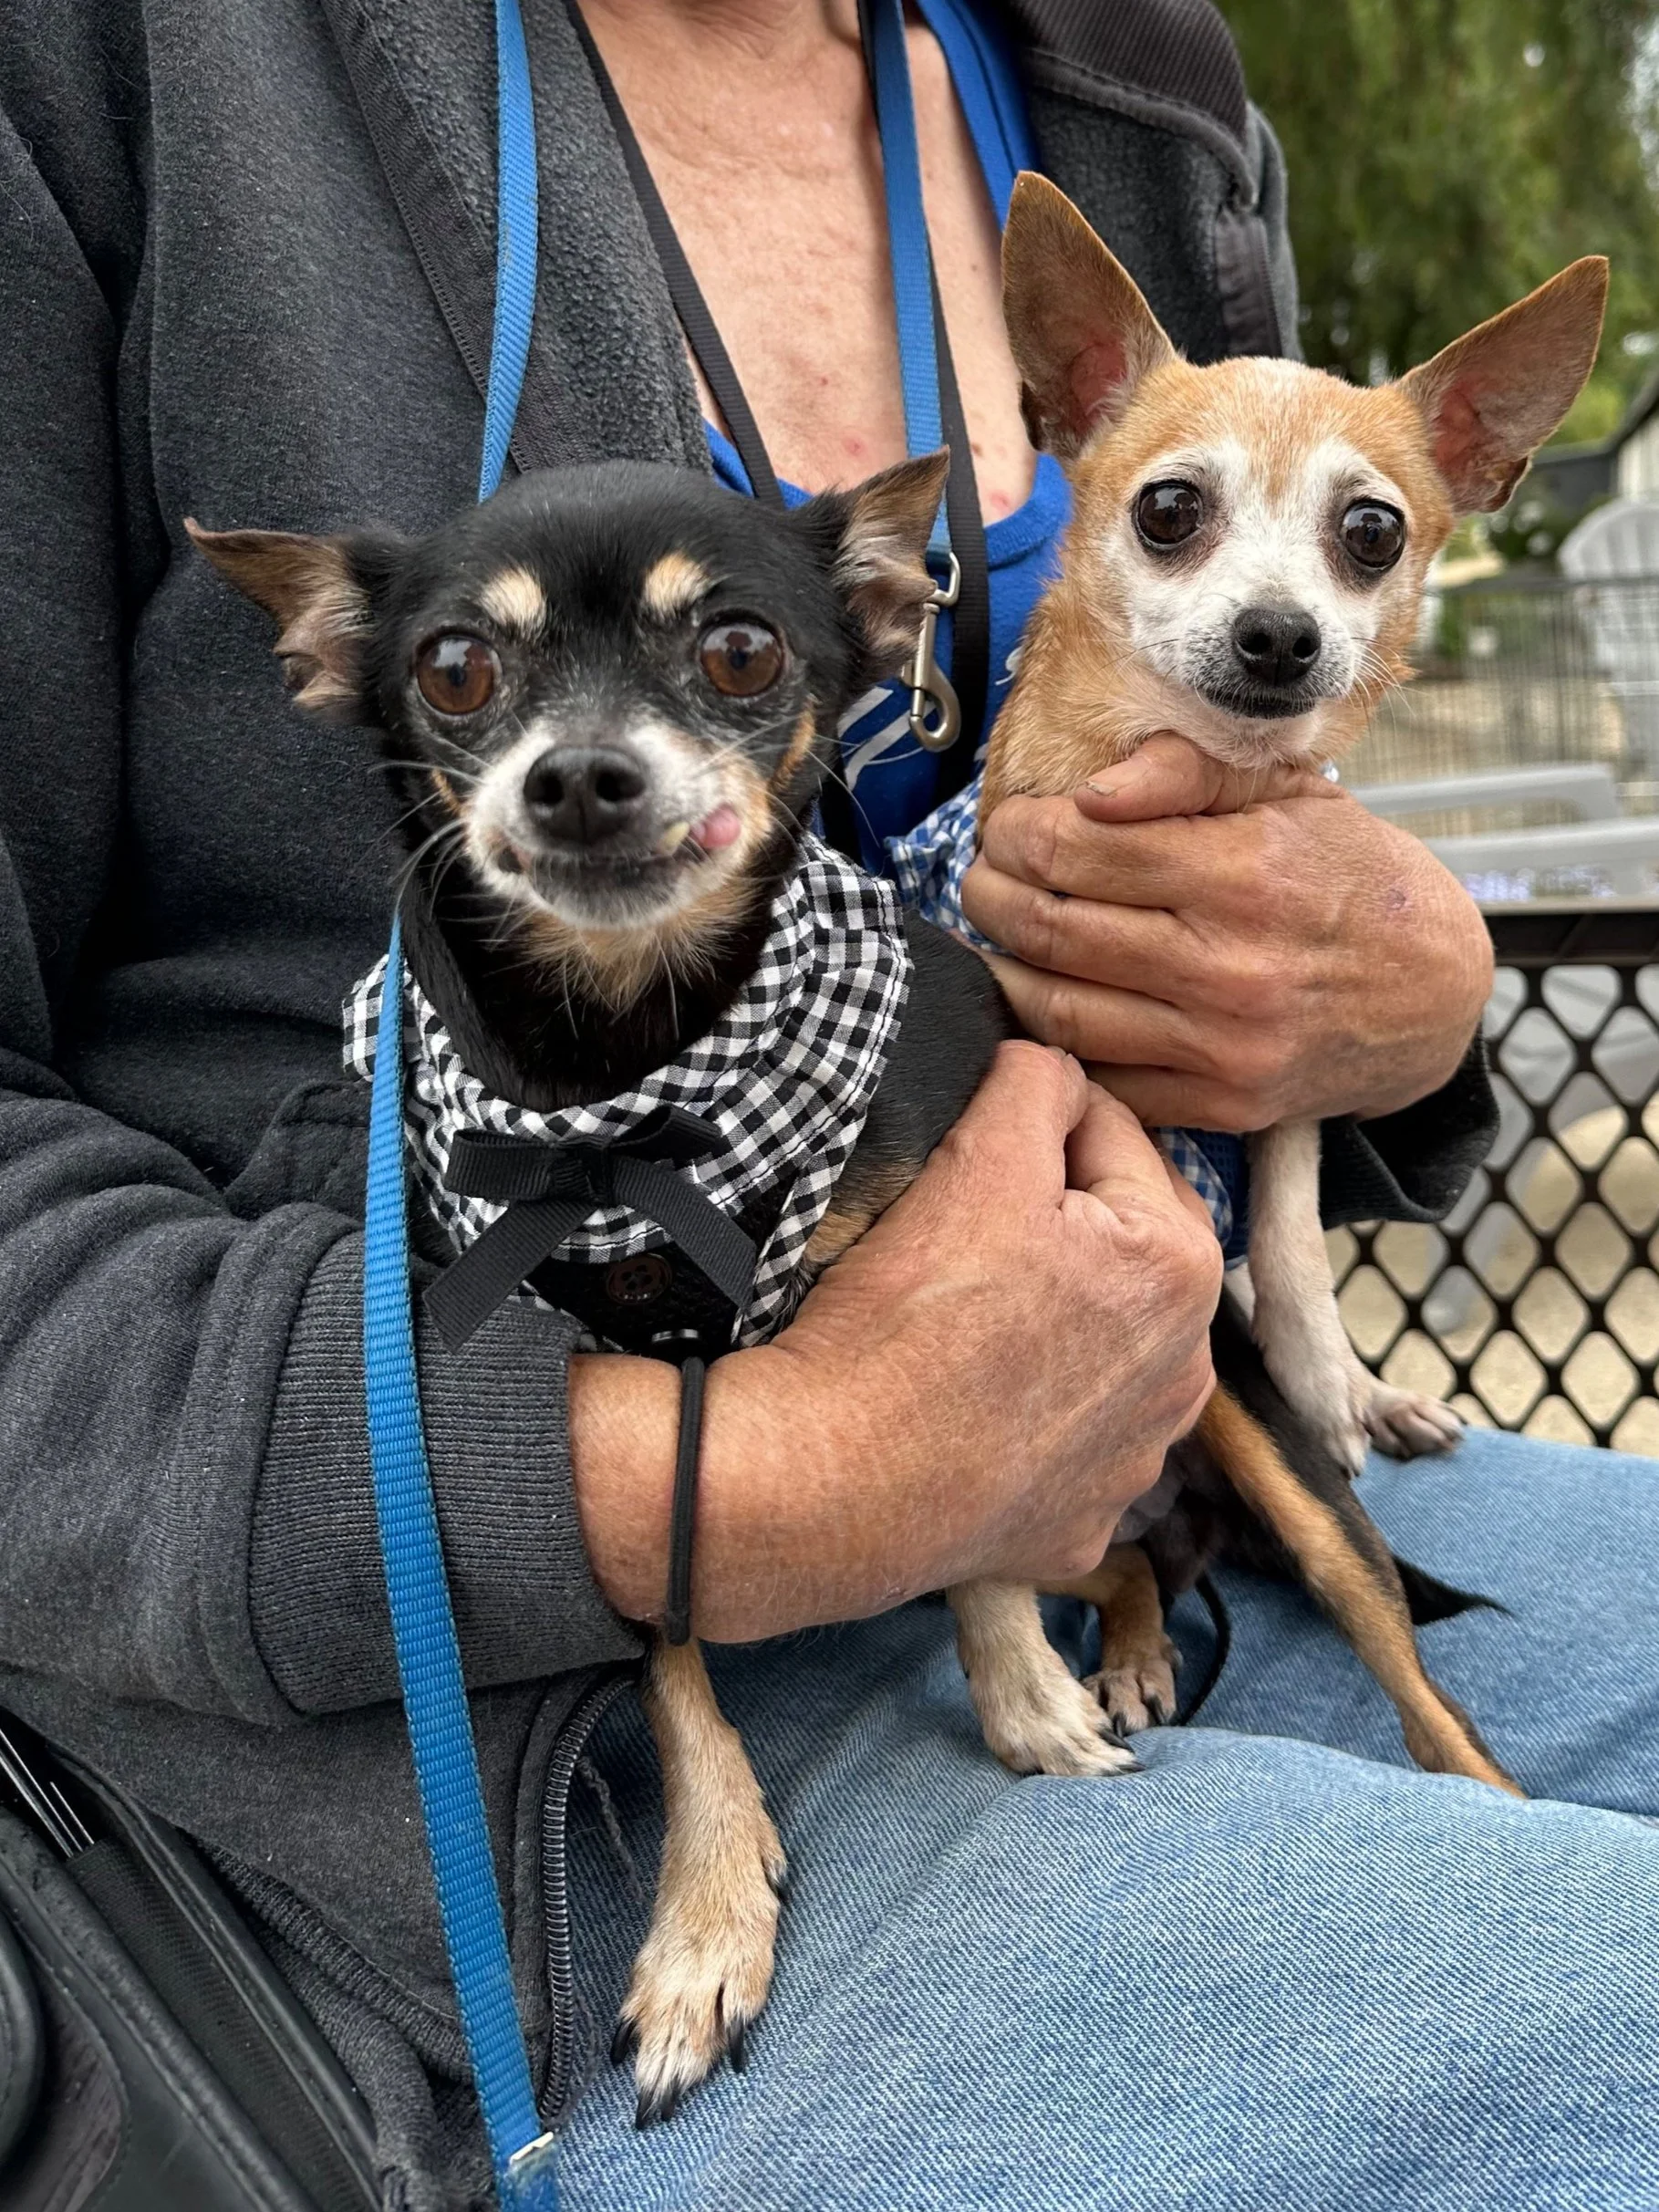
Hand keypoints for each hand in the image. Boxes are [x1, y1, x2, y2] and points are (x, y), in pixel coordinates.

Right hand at [570, 1043, 1219, 1639]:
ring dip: (1055, 1318)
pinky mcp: (1082, 1524)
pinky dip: (1026, 1416)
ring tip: (965, 1318)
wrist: (835, 1479)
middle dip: (1058, 1222)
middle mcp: (1187, 1371)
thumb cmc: (910, 1317)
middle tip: (960, 1230)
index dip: (1035, 1127)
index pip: (1116, 1138)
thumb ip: (1038, 1081)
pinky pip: (1063, 1439)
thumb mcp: (979, 1157)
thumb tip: (1054, 1059)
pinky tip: (969, 1405)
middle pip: (1118, 1245)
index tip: (969, 1150)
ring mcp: (1138, 1461)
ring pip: (1100, 1344)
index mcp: (1184, 1267)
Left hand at [961, 735, 1493, 1129]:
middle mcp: (1228, 966)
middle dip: (991, 895)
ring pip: (1058, 1010)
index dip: (1017, 833)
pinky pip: (1100, 1074)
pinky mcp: (1218, 1103)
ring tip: (996, 935)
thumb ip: (1186, 771)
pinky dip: (1051, 1038)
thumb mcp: (1292, 792)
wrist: (1433, 996)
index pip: (1077, 849)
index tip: (1008, 825)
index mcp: (1243, 873)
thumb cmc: (1353, 877)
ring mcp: (1221, 1046)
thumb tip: (1089, 790)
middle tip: (981, 877)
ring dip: (1002, 969)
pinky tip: (1040, 998)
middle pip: (1052, 929)